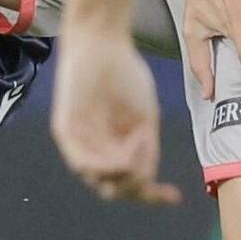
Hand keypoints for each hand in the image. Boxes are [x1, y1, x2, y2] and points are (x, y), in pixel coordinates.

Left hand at [50, 24, 179, 204]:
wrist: (101, 42)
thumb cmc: (125, 73)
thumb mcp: (145, 117)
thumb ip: (145, 151)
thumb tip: (146, 180)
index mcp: (118, 145)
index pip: (131, 181)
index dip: (152, 194)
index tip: (176, 197)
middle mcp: (97, 147)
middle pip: (114, 187)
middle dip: (135, 186)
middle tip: (150, 161)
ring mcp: (80, 140)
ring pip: (99, 179)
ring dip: (123, 171)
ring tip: (140, 141)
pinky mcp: (64, 130)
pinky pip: (80, 162)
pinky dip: (106, 164)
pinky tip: (123, 152)